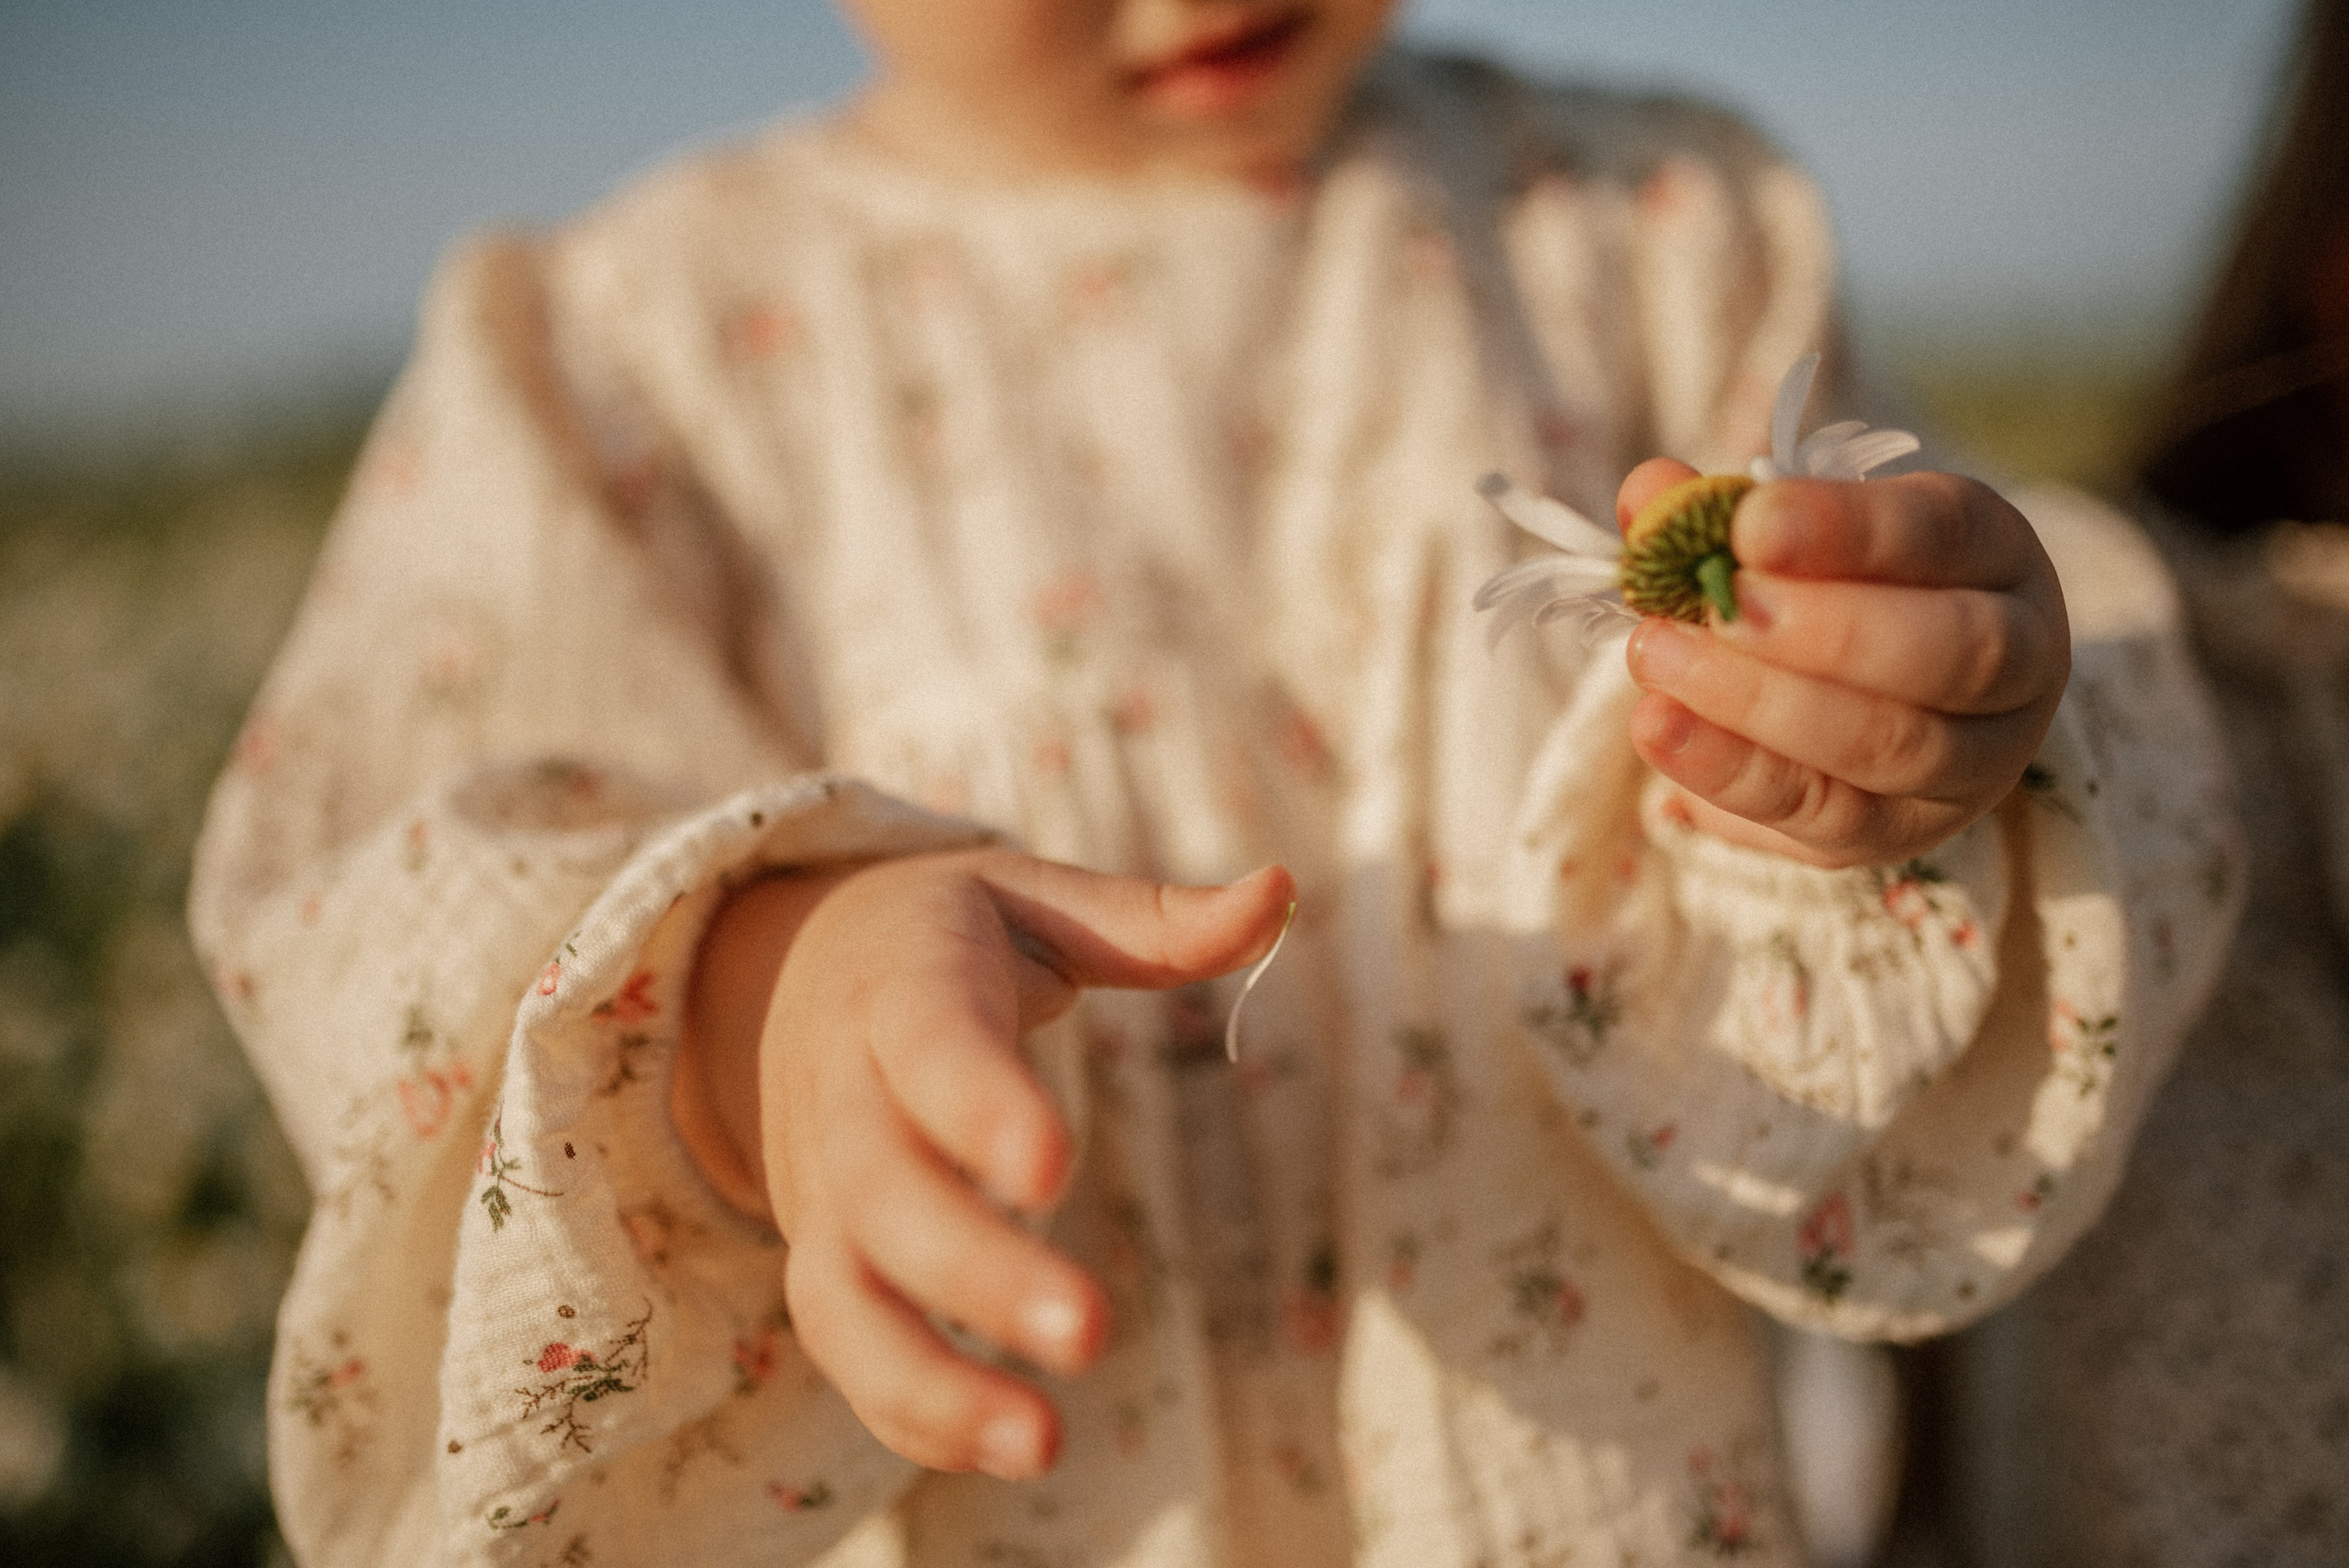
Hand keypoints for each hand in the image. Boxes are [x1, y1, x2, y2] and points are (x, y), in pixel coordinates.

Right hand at [674, 849, 1293, 1478]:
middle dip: (975, 1271)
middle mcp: (843, 1099)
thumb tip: (1280, 891)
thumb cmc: (941, 938)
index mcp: (900, 991)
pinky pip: (845, 1352)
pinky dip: (910, 1413)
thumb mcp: (1031, 898)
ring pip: (845, 1300)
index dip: (980, 1107)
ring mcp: (821, 1193)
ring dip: (929, 1383)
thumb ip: (1153, 917)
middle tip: (1087, 1328)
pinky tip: (1004, 1450)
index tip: (1052, 1166)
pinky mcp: (823, 1259)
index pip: (930, 1048)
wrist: (778, 973)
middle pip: (883, 1195)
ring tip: (1041, 1443)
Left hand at [1618, 457, 2069, 868]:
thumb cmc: (1838, 591)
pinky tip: (1659, 726)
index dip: (1849, 528)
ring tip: (1659, 657)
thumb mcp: (1804, 533)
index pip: (1943, 532)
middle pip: (1948, 651)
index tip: (1752, 524)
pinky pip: (1826, 813)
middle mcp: (2015, 660)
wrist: (1884, 708)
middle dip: (1823, 629)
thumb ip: (1726, 512)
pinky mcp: (1902, 833)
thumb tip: (1653, 493)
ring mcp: (1971, 760)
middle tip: (1719, 607)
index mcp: (1993, 553)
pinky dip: (1732, 770)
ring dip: (1761, 704)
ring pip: (1890, 743)